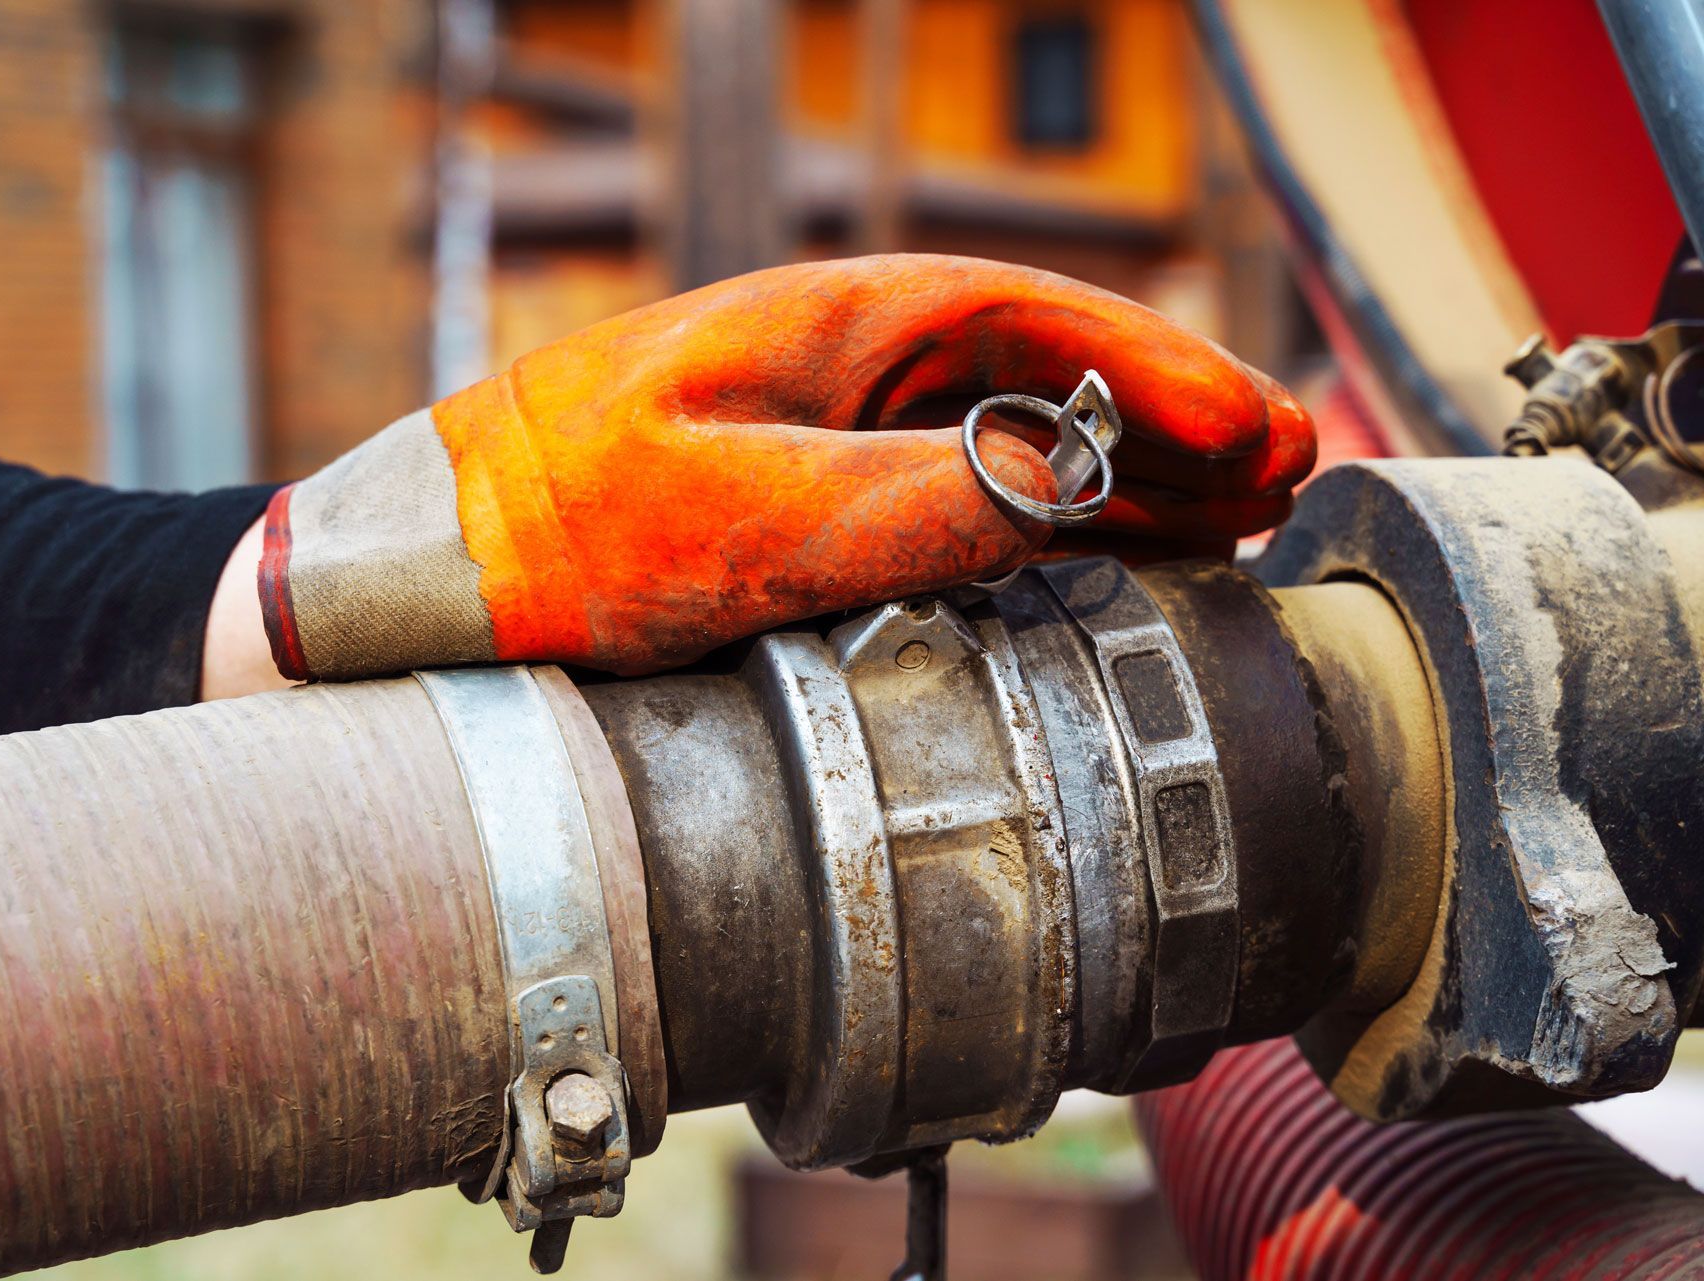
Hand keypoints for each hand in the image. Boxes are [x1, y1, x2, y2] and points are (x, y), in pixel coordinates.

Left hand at [213, 254, 1313, 687]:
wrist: (444, 559)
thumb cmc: (563, 522)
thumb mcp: (733, 517)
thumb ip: (899, 504)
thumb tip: (1056, 492)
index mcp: (843, 326)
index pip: (1041, 327)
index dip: (1166, 377)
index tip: (1263, 434)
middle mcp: (854, 364)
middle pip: (1053, 376)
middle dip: (1176, 423)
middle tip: (1288, 481)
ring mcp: (837, 429)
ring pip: (1020, 436)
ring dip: (1132, 476)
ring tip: (1239, 521)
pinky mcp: (815, 500)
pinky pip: (963, 495)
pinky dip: (1051, 520)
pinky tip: (1114, 553)